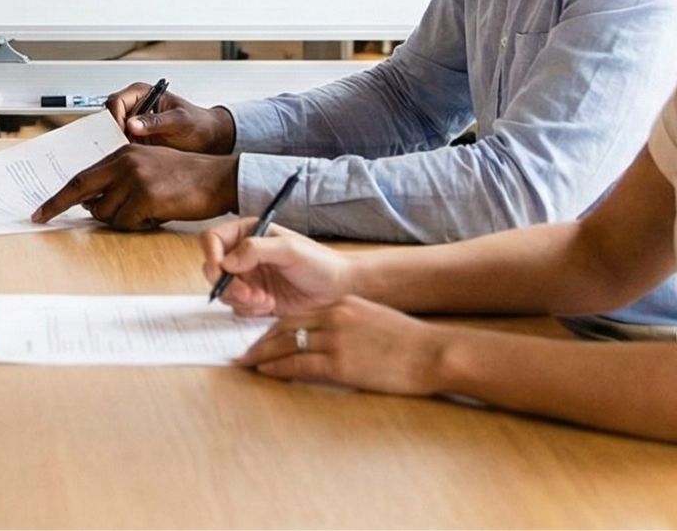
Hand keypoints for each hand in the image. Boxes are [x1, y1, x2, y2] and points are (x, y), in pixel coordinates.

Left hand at [29, 144, 236, 228]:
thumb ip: (119, 179)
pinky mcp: (146, 196)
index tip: (41, 210)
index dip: (59, 196)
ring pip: (105, 214)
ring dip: (121, 220)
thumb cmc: (185, 177)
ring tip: (146, 210)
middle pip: (82, 191)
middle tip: (44, 218)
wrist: (217, 179)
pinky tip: (157, 214)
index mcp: (122, 152)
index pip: (81, 176)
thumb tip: (90, 203)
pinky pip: (126, 223)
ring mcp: (135, 178)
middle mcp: (124, 162)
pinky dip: (138, 225)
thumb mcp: (147, 168)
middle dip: (62, 207)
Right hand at [105, 82, 235, 153]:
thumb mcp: (180, 121)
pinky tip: (129, 161)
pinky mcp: (136, 140)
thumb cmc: (199, 123)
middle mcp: (135, 107)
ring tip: (124, 155)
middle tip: (119, 146)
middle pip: (109, 117)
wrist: (210, 139)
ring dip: (115, 143)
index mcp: (142, 93)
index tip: (122, 132)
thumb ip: (156, 122)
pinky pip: (120, 145)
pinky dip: (121, 153)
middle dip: (111, 132)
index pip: (116, 101)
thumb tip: (133, 124)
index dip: (115, 117)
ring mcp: (134, 125)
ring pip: (112, 133)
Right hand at [200, 220, 354, 316]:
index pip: (213, 239)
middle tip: (249, 293)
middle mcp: (243, 255)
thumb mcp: (290, 249)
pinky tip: (270, 304)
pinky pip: (237, 307)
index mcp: (248, 234)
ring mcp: (248, 278)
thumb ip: (256, 250)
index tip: (220, 270)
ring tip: (265, 299)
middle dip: (228, 284)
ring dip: (241, 298)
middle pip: (213, 268)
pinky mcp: (254, 299)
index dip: (210, 254)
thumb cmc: (319, 262)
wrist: (338, 289)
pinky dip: (250, 309)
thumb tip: (226, 262)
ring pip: (223, 291)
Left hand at [233, 297, 449, 396]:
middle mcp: (334, 316)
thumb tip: (326, 339)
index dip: (274, 327)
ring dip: (262, 354)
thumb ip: (348, 324)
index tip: (261, 338)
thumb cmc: (410, 342)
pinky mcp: (339, 363)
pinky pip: (298, 364)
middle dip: (261, 341)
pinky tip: (266, 372)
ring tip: (247, 363)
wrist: (433, 353)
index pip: (298, 314)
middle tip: (243, 352)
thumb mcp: (374, 320)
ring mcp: (335, 339)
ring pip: (286, 344)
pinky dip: (278, 368)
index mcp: (343, 304)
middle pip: (285, 326)